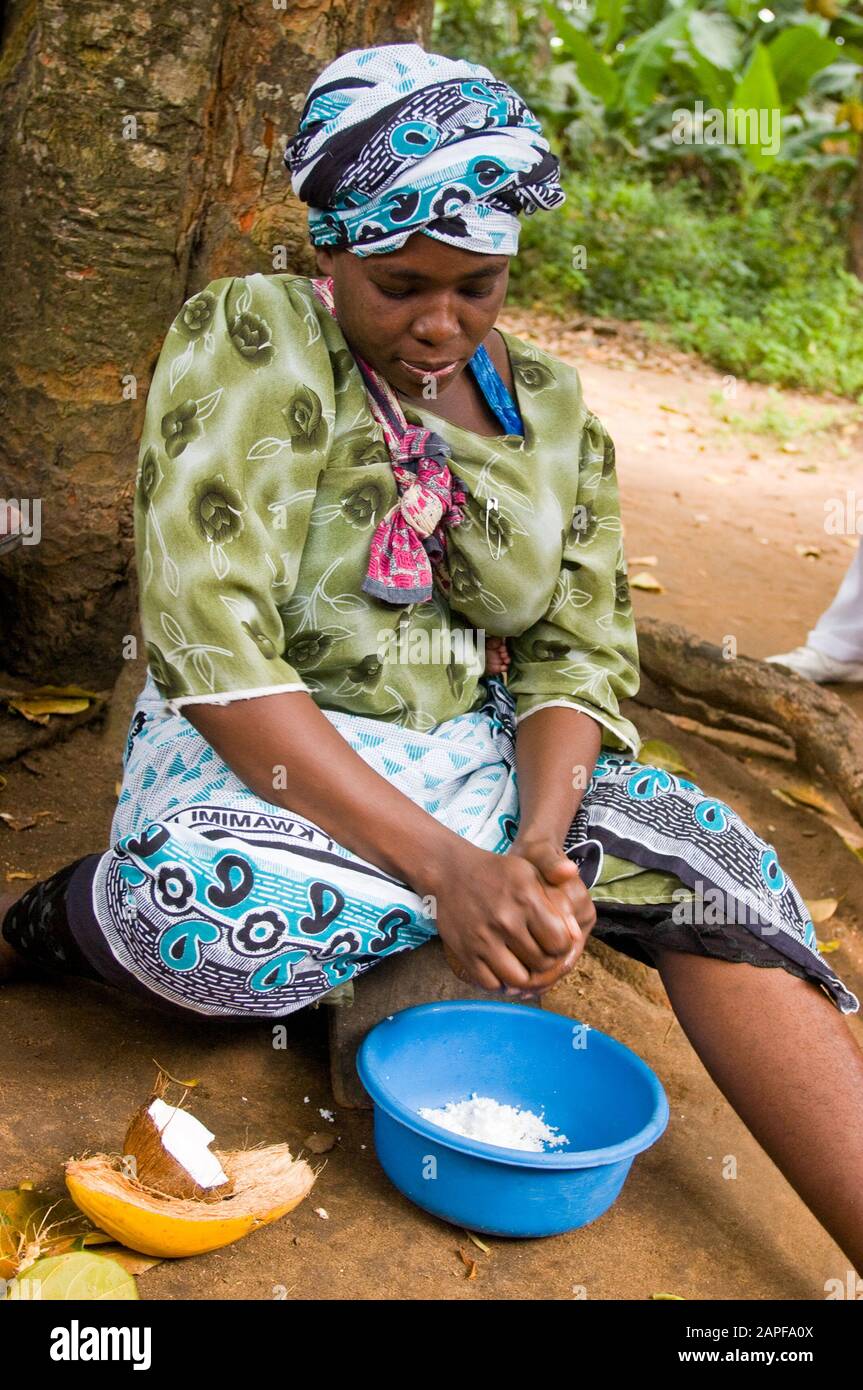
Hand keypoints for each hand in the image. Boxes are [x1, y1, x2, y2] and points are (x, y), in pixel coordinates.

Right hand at [428, 839, 580, 995]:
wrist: (452, 872)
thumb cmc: (499, 874)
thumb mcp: (532, 874)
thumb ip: (557, 903)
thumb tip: (576, 935)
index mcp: (526, 900)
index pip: (560, 943)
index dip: (562, 947)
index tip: (555, 942)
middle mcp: (505, 921)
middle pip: (541, 964)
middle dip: (546, 963)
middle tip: (540, 956)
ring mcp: (483, 939)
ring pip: (518, 980)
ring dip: (525, 978)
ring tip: (525, 967)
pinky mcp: (465, 952)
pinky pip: (490, 984)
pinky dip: (501, 983)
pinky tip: (504, 970)